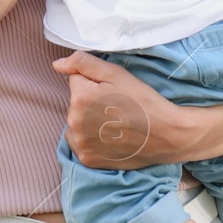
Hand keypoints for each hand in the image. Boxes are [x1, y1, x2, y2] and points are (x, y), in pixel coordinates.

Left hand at [53, 50, 207, 168]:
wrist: (166, 135)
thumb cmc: (143, 101)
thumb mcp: (116, 73)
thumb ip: (82, 63)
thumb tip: (56, 65)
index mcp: (79, 97)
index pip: (76, 80)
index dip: (95, 83)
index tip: (113, 92)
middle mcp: (74, 122)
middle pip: (75, 103)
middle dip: (90, 102)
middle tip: (116, 108)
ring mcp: (80, 144)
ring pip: (76, 123)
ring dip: (88, 121)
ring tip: (115, 123)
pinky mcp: (87, 160)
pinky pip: (81, 142)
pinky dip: (92, 139)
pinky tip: (110, 137)